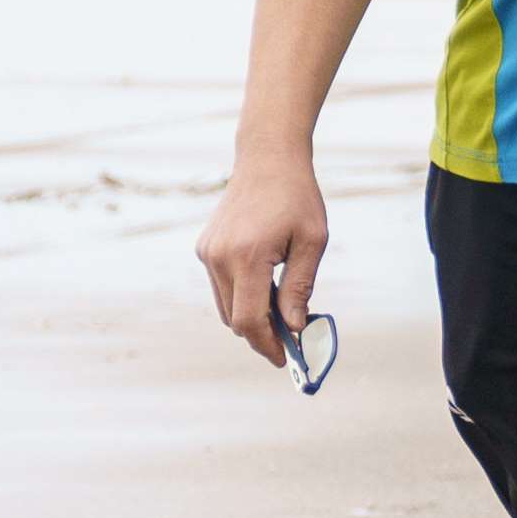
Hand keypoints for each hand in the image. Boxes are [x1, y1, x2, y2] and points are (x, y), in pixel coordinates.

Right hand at [197, 150, 329, 367]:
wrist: (267, 158)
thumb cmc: (297, 197)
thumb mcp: (312, 241)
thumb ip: (300, 287)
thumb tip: (292, 327)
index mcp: (247, 255)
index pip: (249, 319)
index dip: (266, 344)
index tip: (285, 358)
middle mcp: (219, 257)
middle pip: (234, 318)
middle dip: (261, 334)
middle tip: (289, 340)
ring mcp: (207, 253)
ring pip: (225, 306)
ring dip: (250, 316)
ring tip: (281, 310)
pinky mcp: (204, 248)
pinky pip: (221, 287)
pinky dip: (240, 296)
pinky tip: (265, 285)